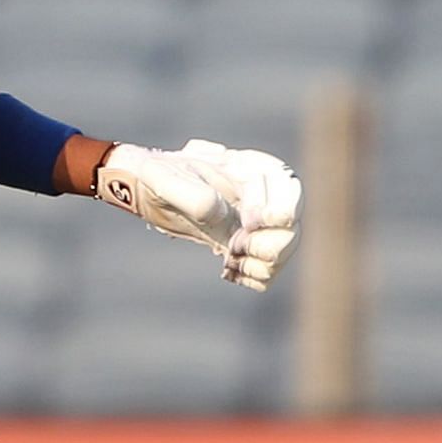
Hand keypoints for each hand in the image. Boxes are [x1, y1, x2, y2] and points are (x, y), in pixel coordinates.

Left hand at [96, 139, 300, 291]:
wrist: (147, 190)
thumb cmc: (157, 177)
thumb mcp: (165, 181)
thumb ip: (196, 196)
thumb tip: (228, 216)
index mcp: (250, 166)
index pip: (288, 187)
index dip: (275, 211)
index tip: (247, 225)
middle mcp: (262, 192)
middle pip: (294, 222)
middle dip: (271, 243)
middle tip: (234, 246)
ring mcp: (258, 220)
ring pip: (287, 247)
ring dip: (263, 263)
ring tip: (230, 259)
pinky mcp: (248, 243)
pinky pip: (272, 267)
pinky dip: (256, 276)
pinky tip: (230, 270)